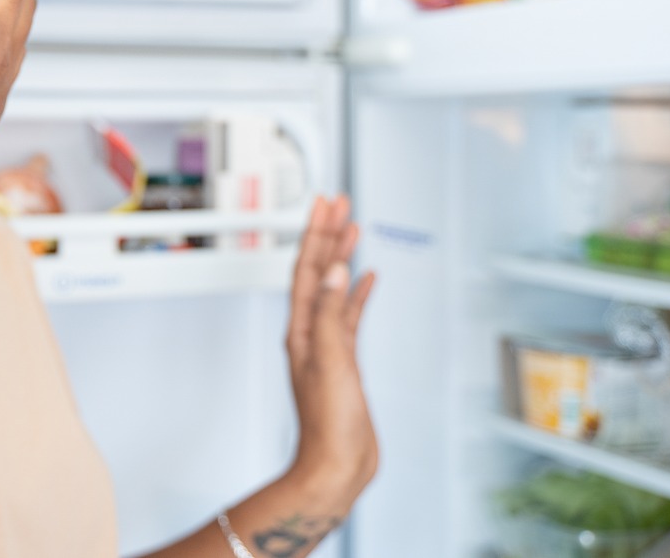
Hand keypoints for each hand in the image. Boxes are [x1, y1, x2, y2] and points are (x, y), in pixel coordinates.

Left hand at [284, 194, 377, 505]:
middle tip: (339, 202)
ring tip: (352, 228)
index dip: (317, 234)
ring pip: (334, 289)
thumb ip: (332, 315)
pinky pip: (350, 316)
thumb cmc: (328, 425)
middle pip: (319, 271)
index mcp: (302, 330)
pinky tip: (367, 279)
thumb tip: (336, 271)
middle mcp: (310, 332)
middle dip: (328, 235)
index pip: (308, 269)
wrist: (335, 467)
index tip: (326, 203)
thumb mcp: (332, 362)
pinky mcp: (345, 361)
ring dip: (342, 257)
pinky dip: (359, 294)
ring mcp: (327, 346)